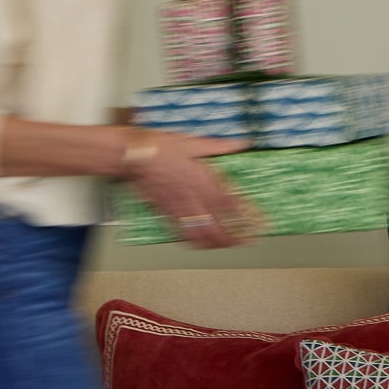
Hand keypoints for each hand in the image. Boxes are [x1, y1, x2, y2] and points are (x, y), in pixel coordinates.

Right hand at [119, 130, 260, 247]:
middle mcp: (192, 199)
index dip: (247, 217)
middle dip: (232, 239)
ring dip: (214, 244)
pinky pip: (179, 232)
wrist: (129, 155)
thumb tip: (242, 143)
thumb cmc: (159, 146)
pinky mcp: (163, 212)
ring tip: (224, 246)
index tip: (259, 223)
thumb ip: (220, 146)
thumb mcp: (193, 142)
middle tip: (244, 242)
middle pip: (216, 228)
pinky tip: (198, 242)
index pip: (231, 206)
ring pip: (199, 235)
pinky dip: (192, 240)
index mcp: (203, 182)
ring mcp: (177, 208)